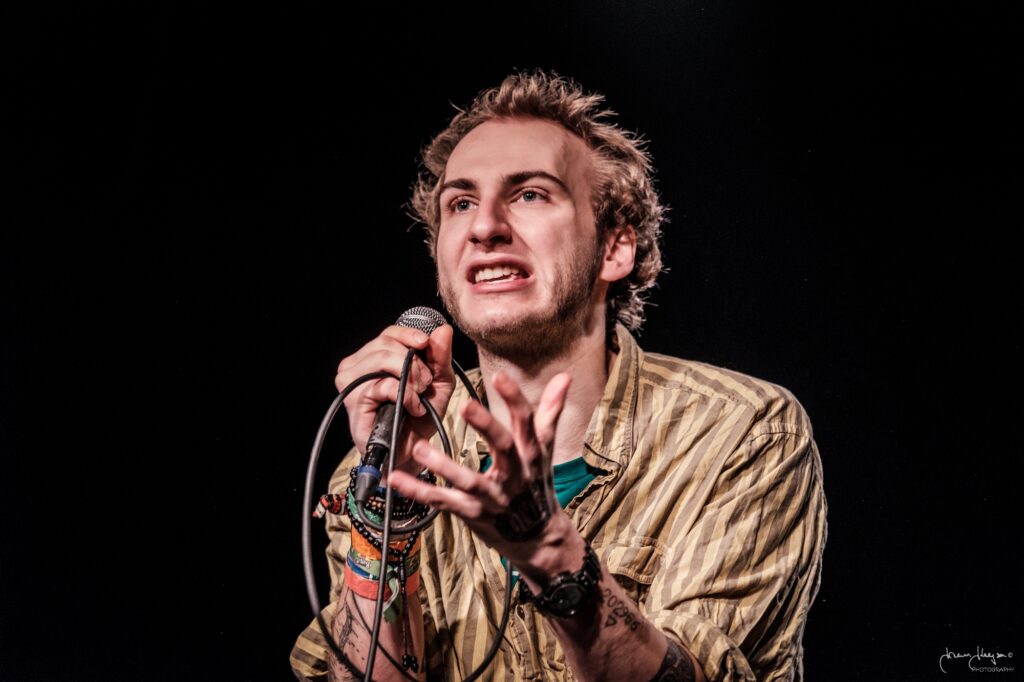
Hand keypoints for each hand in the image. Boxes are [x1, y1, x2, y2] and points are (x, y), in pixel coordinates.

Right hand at [336, 323, 455, 473]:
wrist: (412, 452)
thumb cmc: (421, 418)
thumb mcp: (439, 383)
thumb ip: (441, 357)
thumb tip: (443, 329)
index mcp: (375, 359)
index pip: (388, 333)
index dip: (409, 335)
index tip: (425, 344)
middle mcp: (358, 367)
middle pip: (385, 343)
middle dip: (414, 362)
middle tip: (425, 383)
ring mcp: (352, 383)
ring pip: (382, 359)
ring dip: (410, 377)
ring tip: (419, 395)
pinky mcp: (354, 400)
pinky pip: (384, 384)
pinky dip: (406, 395)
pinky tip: (413, 407)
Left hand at [389, 371, 577, 571]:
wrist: (539, 538)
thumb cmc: (537, 485)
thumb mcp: (544, 449)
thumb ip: (550, 412)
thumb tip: (563, 377)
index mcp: (531, 455)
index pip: (527, 422)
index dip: (515, 399)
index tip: (500, 377)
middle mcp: (515, 475)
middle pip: (504, 448)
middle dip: (487, 427)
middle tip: (466, 406)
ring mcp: (493, 498)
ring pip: (469, 481)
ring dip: (444, 466)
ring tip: (421, 449)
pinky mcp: (473, 515)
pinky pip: (443, 502)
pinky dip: (419, 491)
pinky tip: (397, 479)